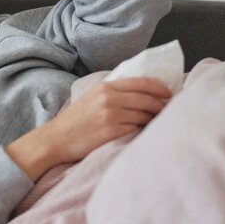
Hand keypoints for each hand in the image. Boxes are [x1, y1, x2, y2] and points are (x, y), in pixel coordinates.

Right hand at [7, 78, 172, 179]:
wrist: (55, 140)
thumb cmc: (74, 122)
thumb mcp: (91, 98)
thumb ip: (112, 92)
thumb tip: (140, 93)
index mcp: (105, 87)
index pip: (141, 83)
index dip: (159, 88)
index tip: (169, 93)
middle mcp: (109, 98)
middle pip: (147, 99)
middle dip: (161, 105)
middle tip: (169, 110)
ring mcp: (111, 115)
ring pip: (144, 115)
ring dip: (153, 120)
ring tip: (158, 123)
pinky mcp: (111, 131)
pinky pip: (136, 129)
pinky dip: (143, 131)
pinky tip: (145, 134)